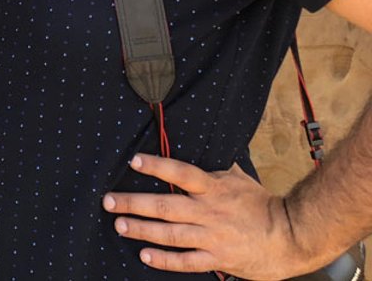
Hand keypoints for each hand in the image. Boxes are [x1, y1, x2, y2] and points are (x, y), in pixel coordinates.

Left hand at [103, 154, 313, 278]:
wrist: (292, 237)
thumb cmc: (261, 204)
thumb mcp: (238, 177)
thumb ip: (214, 165)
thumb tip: (199, 139)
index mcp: (214, 188)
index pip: (181, 173)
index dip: (157, 167)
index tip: (134, 162)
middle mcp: (209, 211)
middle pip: (165, 206)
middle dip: (134, 203)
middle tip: (108, 200)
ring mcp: (212, 236)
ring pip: (170, 234)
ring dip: (141, 230)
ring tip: (119, 225)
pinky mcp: (218, 258)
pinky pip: (187, 261)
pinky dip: (165, 260)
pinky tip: (145, 255)